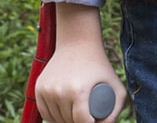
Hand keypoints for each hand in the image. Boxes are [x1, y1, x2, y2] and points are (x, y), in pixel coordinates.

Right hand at [35, 3, 127, 121]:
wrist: (77, 42)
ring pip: (55, 118)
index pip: (82, 122)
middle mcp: (60, 91)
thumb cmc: (99, 64)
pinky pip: (44, 111)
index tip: (94, 119)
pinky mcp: (39, 87)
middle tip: (87, 116)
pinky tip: (59, 117)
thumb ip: (117, 108)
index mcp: (78, 92)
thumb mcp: (115, 84)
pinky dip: (51, 117)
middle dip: (78, 122)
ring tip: (76, 116)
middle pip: (68, 121)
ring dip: (64, 121)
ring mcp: (47, 89)